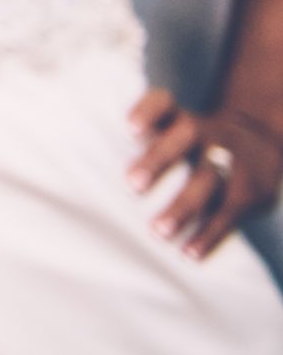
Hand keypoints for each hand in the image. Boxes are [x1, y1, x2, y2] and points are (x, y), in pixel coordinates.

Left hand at [128, 88, 282, 258]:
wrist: (262, 143)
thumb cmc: (196, 142)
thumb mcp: (176, 128)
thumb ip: (144, 141)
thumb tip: (91, 166)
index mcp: (181, 117)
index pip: (164, 102)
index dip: (148, 110)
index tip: (130, 128)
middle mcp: (207, 133)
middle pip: (186, 136)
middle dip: (159, 159)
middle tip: (132, 185)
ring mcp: (231, 161)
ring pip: (208, 179)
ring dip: (183, 207)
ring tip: (158, 231)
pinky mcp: (251, 192)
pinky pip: (228, 214)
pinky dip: (208, 235)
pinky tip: (188, 252)